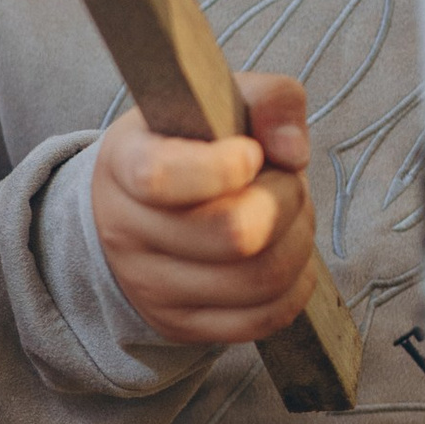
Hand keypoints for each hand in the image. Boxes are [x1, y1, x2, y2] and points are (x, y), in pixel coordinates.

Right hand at [91, 70, 319, 347]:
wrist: (135, 210)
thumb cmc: (187, 146)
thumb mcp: (214, 101)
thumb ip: (267, 98)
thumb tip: (293, 149)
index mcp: (125, 163)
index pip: (162, 177)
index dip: (222, 167)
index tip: (250, 152)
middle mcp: (125, 231)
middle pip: (234, 234)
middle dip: (286, 201)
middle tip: (285, 182)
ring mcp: (150, 286)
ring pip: (259, 279)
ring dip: (299, 242)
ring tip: (290, 217)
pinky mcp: (180, 325)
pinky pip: (264, 318)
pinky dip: (296, 286)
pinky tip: (287, 255)